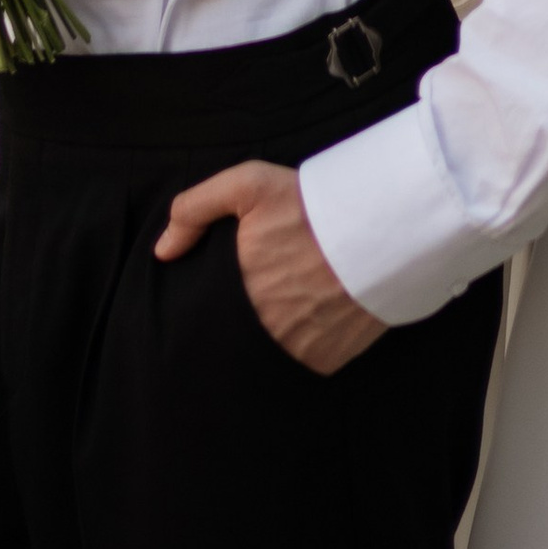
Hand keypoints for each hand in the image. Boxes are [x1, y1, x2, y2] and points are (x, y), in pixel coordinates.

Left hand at [155, 160, 385, 373]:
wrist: (384, 229)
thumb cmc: (314, 205)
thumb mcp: (249, 185)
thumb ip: (195, 209)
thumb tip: (163, 251)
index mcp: (235, 288)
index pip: (203, 310)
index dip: (210, 298)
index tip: (228, 283)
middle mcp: (258, 327)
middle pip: (232, 332)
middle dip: (239, 318)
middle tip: (263, 293)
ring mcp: (292, 350)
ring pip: (265, 350)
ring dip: (271, 334)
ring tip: (289, 304)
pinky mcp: (324, 363)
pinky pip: (300, 361)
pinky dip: (303, 345)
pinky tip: (314, 318)